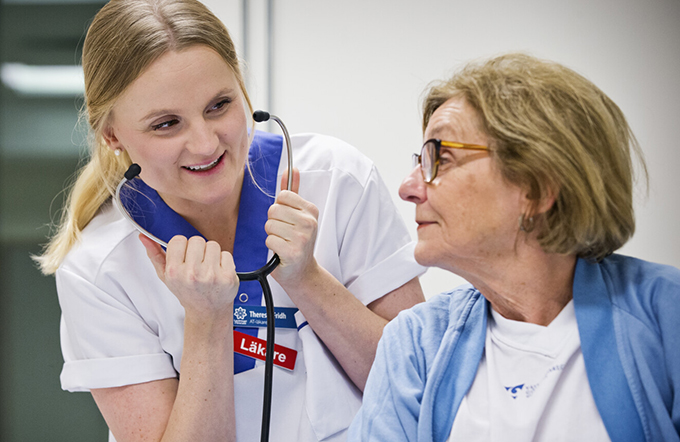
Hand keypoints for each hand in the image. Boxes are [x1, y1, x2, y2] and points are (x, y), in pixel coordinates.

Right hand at [139, 234, 238, 317]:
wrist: (207, 311)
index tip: (184, 256)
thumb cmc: (187, 291)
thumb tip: (144, 237)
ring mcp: (212, 276)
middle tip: (197, 262)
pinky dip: (223, 260)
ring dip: (211, 253)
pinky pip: (226, 254)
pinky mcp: (228, 277)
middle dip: (197, 249)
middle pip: (196, 240)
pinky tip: (218, 271)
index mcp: (175, 272)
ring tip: (208, 267)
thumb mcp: (166, 277)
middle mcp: (192, 274)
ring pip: (212, 245)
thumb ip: (155, 255)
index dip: (182, 247)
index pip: (178, 240)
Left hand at [265, 168, 320, 284]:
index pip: (283, 196)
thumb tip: (291, 169)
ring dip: (272, 235)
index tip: (287, 220)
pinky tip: (280, 251)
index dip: (279, 208)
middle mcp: (309, 222)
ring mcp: (302, 238)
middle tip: (284, 233)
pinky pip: (269, 240)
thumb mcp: (298, 215)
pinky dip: (271, 246)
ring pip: (270, 225)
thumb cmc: (297, 241)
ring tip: (282, 242)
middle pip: (274, 210)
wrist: (302, 271)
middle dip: (274, 222)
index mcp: (311, 210)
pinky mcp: (292, 252)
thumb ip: (292, 191)